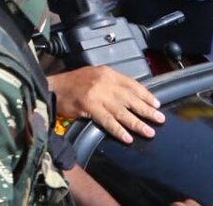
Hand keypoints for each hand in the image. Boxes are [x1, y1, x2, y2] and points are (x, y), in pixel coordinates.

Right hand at [49, 65, 163, 143]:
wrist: (52, 87)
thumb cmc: (72, 83)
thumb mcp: (94, 75)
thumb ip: (110, 83)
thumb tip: (128, 97)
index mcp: (107, 73)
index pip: (132, 84)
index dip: (145, 95)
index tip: (156, 104)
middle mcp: (105, 82)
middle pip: (131, 98)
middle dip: (146, 110)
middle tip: (160, 119)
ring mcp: (98, 94)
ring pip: (122, 111)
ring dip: (137, 123)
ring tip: (149, 132)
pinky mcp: (90, 106)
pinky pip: (108, 121)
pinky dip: (118, 130)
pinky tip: (127, 138)